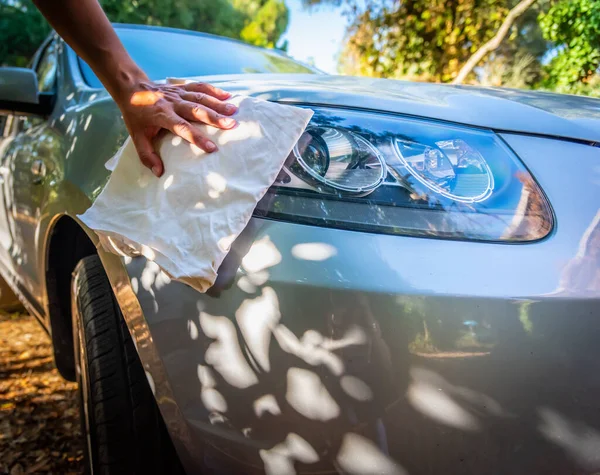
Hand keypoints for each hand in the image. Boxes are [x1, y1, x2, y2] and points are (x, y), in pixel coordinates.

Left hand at [116, 79, 236, 176]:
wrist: (131, 88)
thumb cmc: (135, 116)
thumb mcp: (136, 137)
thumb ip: (147, 156)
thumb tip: (159, 173)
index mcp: (162, 116)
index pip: (182, 128)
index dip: (197, 138)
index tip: (211, 148)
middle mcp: (172, 103)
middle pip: (196, 110)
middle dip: (214, 118)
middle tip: (231, 125)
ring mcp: (178, 94)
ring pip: (200, 98)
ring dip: (218, 104)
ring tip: (234, 111)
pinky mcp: (182, 88)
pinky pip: (199, 87)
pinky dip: (214, 90)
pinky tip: (227, 96)